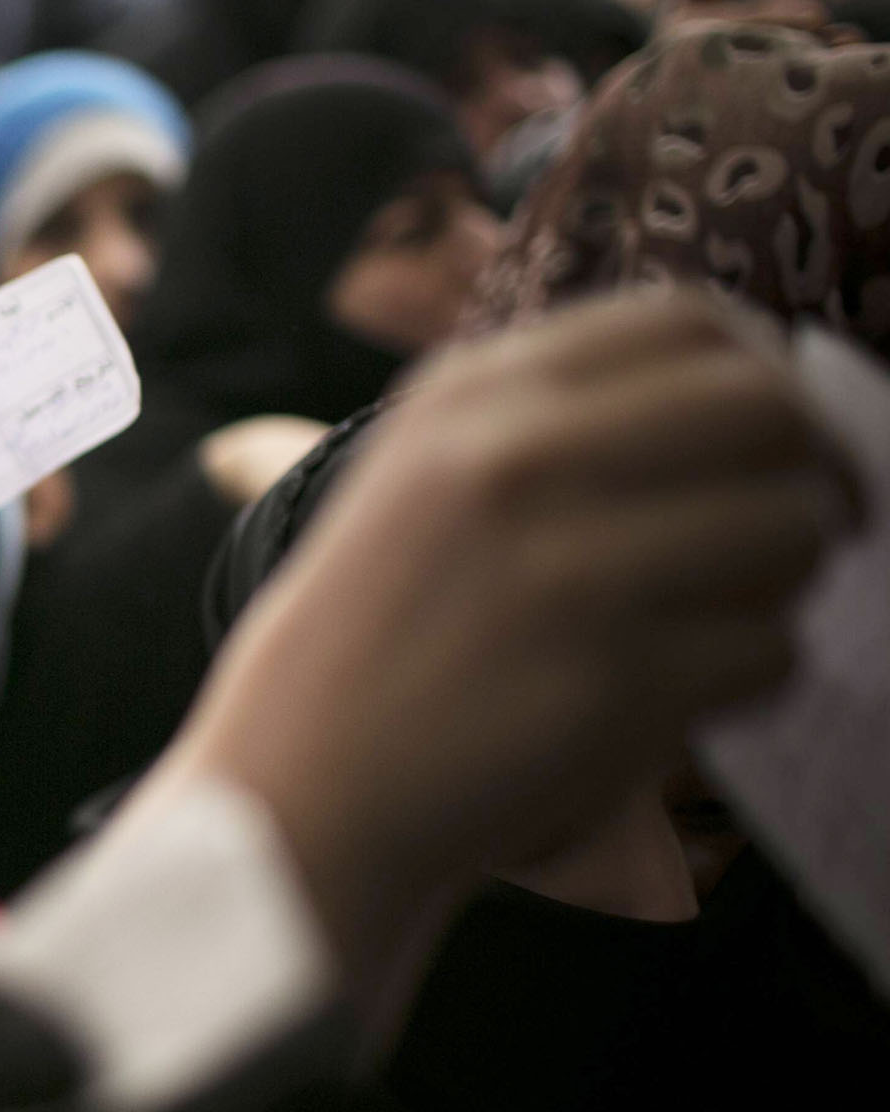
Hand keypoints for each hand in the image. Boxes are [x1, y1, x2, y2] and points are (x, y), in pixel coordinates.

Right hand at [163, 292, 855, 975]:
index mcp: (471, 395)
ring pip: (792, 529)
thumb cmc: (376, 642)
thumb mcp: (420, 475)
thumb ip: (550, 415)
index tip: (768, 437)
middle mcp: (517, 459)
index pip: (688, 319)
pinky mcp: (618, 679)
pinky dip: (744, 683)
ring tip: (708, 623)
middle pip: (767, 407)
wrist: (299, 792)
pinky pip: (772, 651)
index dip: (762, 372)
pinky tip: (670, 699)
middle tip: (802, 526)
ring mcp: (570, 567)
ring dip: (781, 584)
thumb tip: (752, 385)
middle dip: (813, 468)